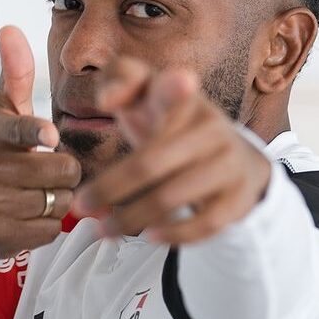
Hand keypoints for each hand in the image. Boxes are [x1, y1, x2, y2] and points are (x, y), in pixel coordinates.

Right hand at [0, 26, 81, 258]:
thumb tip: (11, 28)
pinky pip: (49, 230)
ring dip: (58, 198)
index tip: (49, 135)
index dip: (35, 133)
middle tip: (48, 169)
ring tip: (38, 190)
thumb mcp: (1, 111)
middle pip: (62, 170)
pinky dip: (48, 224)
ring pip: (59, 201)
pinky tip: (31, 214)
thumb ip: (15, 73)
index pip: (18, 131)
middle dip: (64, 171)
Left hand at [72, 58, 270, 244]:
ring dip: (131, 218)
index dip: (168, 86)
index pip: (170, 85)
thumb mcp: (148, 97)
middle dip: (109, 188)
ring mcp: (228, 161)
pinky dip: (174, 233)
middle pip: (150, 162)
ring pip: (172, 196)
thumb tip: (107, 99)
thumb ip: (120, 81)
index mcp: (182, 97)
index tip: (142, 93)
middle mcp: (210, 126)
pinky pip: (205, 222)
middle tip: (79, 206)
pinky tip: (150, 237)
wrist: (235, 159)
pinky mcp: (240, 195)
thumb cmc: (173, 127)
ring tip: (103, 230)